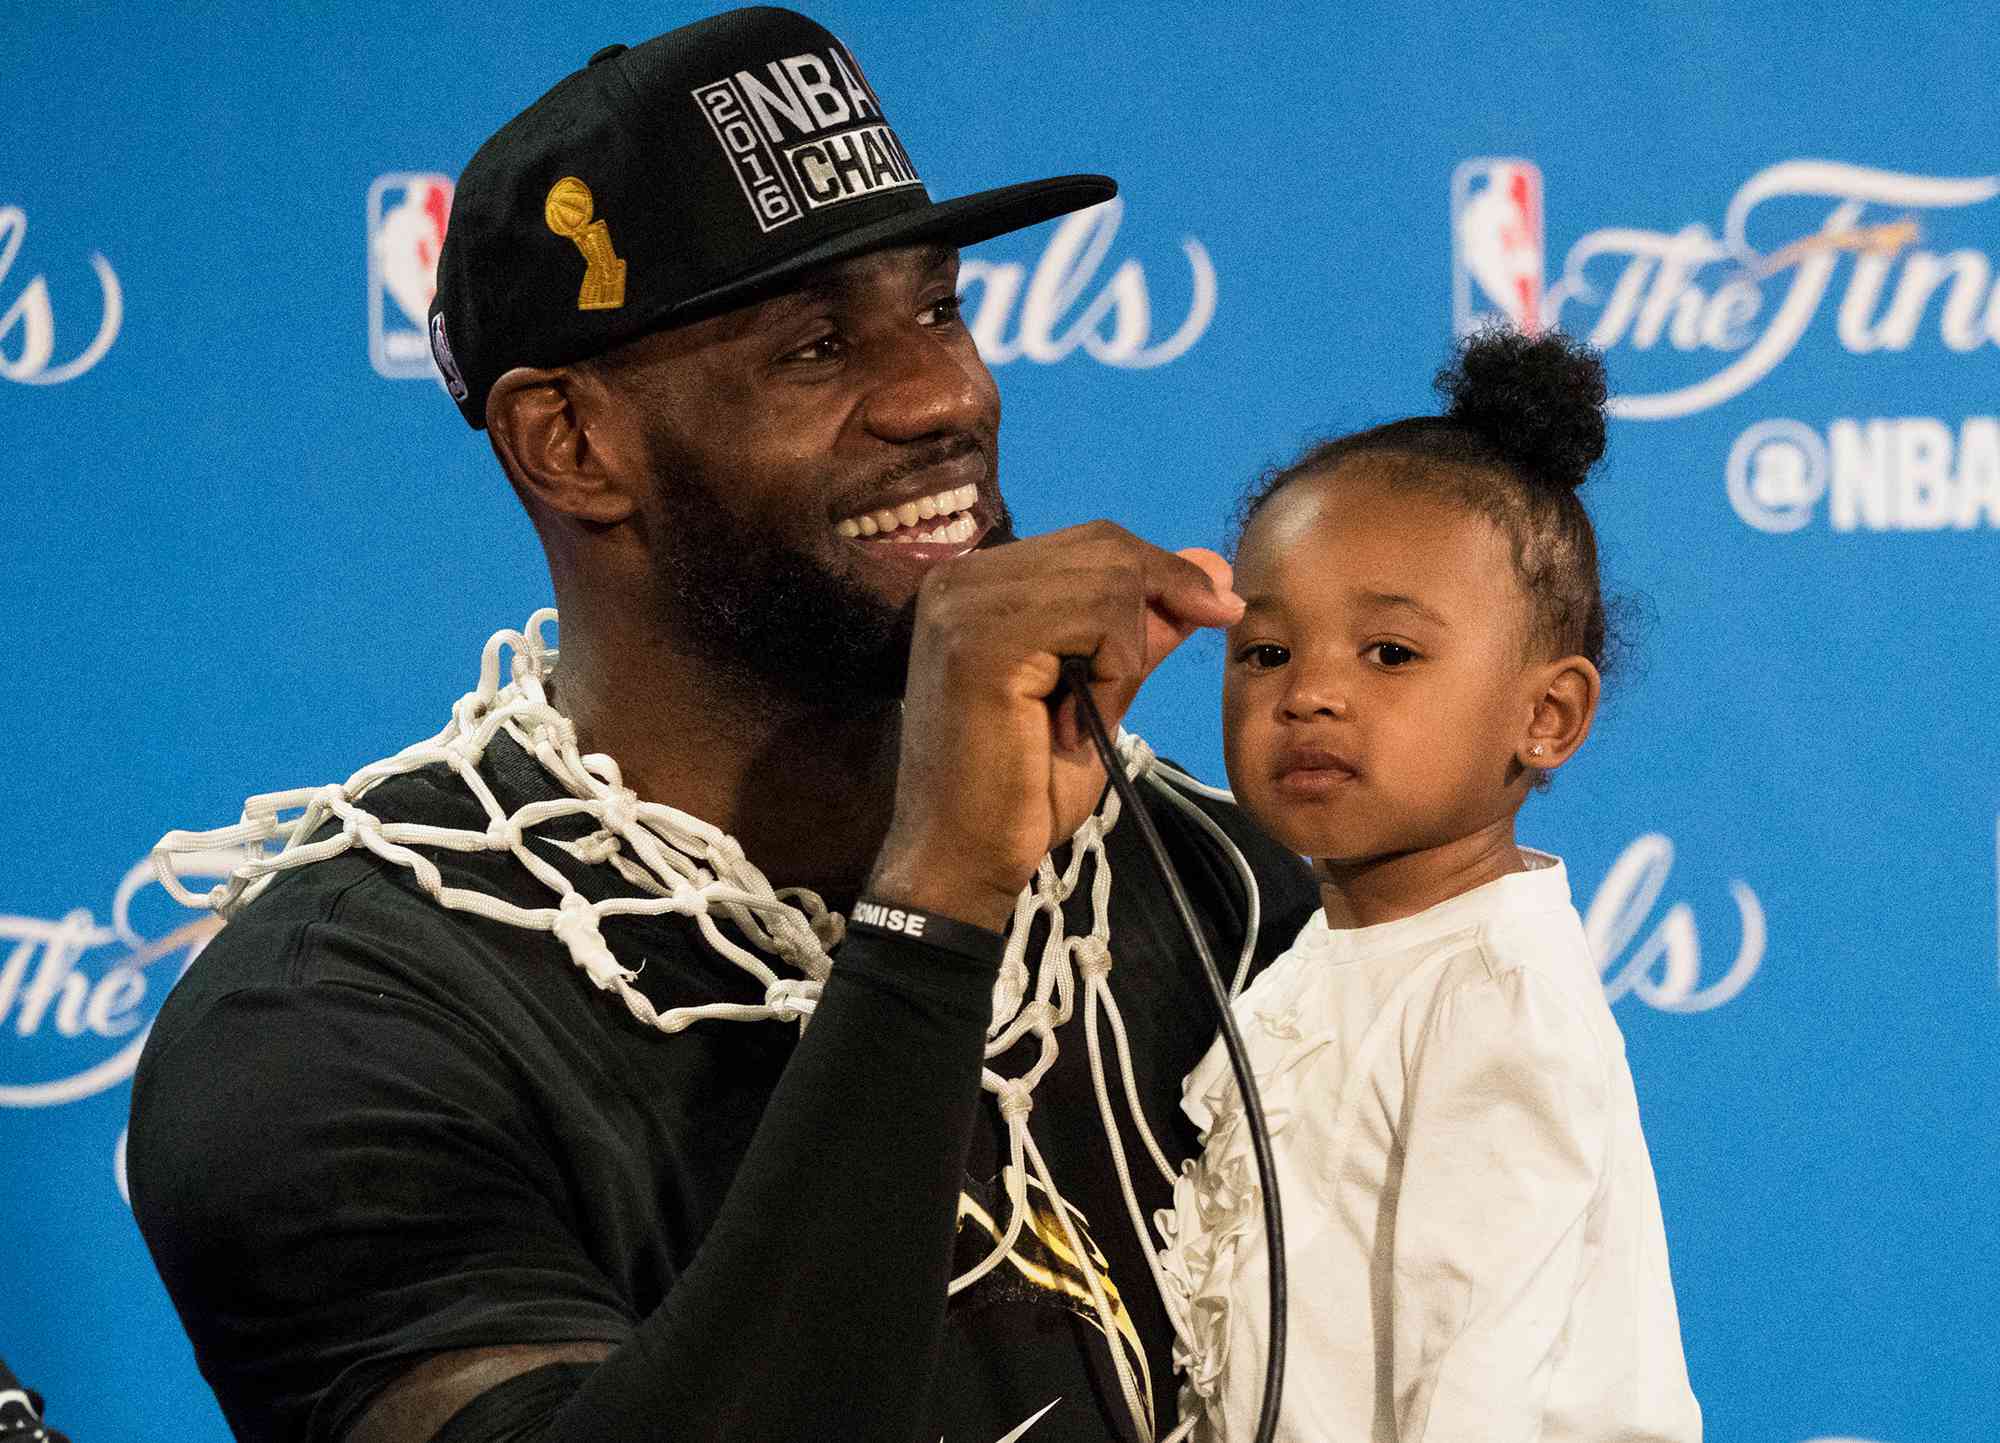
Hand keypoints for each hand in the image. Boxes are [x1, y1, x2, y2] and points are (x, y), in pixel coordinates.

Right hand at [868, 522, 1241, 931]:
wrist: (965, 858)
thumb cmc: (1022, 787)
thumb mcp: (1099, 693)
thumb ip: (1142, 630)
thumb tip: (1213, 568)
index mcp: (976, 584)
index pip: (1092, 542)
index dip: (1163, 572)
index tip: (1219, 607)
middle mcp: (960, 579)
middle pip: (1105, 547)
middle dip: (1160, 601)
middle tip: (1151, 673)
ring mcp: (966, 604)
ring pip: (1108, 579)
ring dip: (1127, 653)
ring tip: (1089, 714)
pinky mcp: (983, 641)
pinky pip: (1095, 619)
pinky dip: (1115, 672)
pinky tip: (1078, 723)